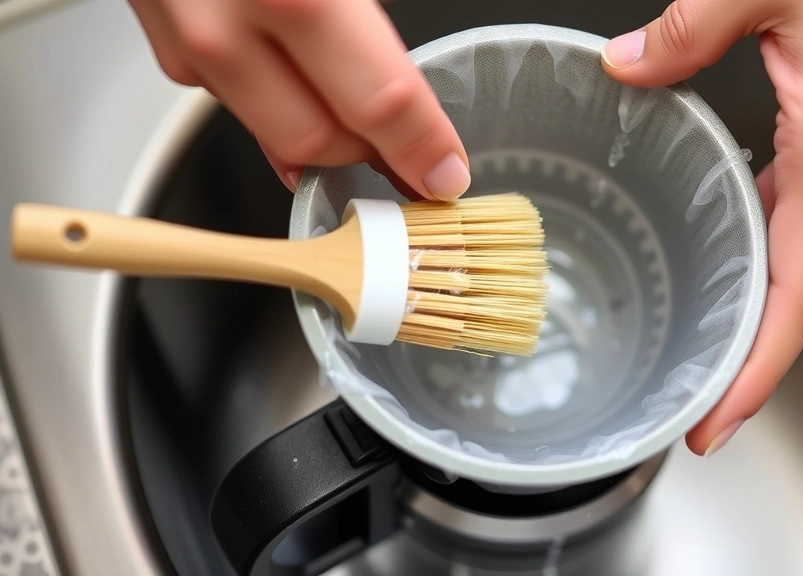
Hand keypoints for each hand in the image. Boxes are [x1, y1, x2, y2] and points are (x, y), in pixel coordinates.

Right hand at [127, 0, 470, 199]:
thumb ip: (365, 7)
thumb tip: (406, 61)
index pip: (379, 104)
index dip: (422, 148)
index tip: (446, 172)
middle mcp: (227, 25)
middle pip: (317, 144)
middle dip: (372, 157)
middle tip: (414, 156)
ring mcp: (186, 38)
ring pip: (271, 132)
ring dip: (327, 138)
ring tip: (368, 128)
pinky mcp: (163, 40)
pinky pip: (235, 97)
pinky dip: (281, 103)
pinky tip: (307, 83)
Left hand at [601, 0, 802, 454]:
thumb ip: (681, 37)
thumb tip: (625, 69)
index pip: (795, 297)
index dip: (755, 373)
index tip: (713, 423)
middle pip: (798, 296)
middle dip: (747, 361)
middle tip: (689, 406)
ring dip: (755, 313)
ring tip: (699, 351)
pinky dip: (766, 256)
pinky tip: (728, 260)